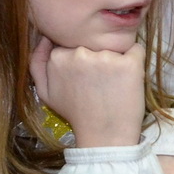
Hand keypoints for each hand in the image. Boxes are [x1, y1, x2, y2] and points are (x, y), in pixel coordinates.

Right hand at [29, 37, 145, 147]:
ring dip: (114, 58)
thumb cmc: (75, 113)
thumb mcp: (46, 92)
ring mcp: (106, 57)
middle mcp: (81, 53)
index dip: (80, 58)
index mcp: (58, 57)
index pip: (72, 43)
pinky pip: (135, 49)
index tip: (84, 75)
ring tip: (113, 82)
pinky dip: (134, 58)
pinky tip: (129, 75)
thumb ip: (37, 63)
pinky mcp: (130, 64)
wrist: (104, 135)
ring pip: (112, 45)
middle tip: (99, 80)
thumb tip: (44, 37)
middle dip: (96, 55)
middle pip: (92, 42)